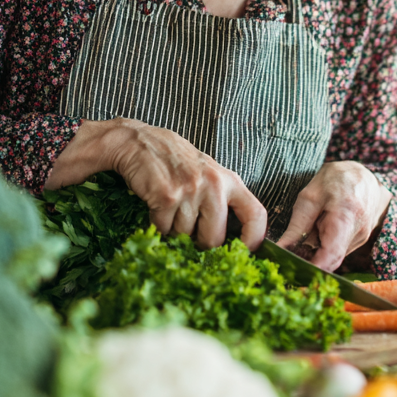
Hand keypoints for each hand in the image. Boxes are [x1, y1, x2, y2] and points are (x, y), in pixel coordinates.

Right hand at [44, 117, 266, 249]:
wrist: (140, 142)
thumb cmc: (177, 162)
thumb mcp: (209, 174)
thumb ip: (222, 200)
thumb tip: (231, 242)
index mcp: (229, 180)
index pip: (256, 214)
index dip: (254, 240)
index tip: (245, 254)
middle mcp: (214, 185)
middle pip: (214, 238)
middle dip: (200, 244)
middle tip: (190, 235)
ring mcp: (191, 191)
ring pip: (186, 236)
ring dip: (175, 231)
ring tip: (171, 208)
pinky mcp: (167, 197)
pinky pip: (164, 230)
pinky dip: (159, 226)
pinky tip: (157, 207)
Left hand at [276, 162, 391, 271]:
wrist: (363, 175)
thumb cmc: (336, 180)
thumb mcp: (310, 196)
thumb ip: (297, 226)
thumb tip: (280, 249)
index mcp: (345, 216)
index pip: (331, 255)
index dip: (312, 269)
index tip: (293, 272)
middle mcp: (358, 232)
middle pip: (331, 261)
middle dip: (309, 264)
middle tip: (288, 260)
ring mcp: (361, 239)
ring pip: (334, 258)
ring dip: (317, 254)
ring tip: (305, 237)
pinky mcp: (359, 242)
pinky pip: (338, 251)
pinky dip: (325, 248)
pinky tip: (318, 234)